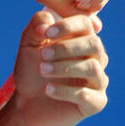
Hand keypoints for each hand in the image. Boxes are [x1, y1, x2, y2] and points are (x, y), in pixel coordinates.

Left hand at [9, 8, 109, 125]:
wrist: (26, 104)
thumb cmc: (31, 71)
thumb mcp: (28, 46)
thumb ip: (36, 27)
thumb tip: (46, 21)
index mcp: (82, 40)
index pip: (85, 24)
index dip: (67, 26)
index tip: (46, 33)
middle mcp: (95, 58)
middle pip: (94, 44)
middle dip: (66, 48)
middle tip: (43, 55)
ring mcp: (98, 81)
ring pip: (92, 68)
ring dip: (64, 67)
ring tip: (41, 70)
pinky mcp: (95, 102)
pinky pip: (87, 95)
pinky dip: (65, 92)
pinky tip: (47, 89)